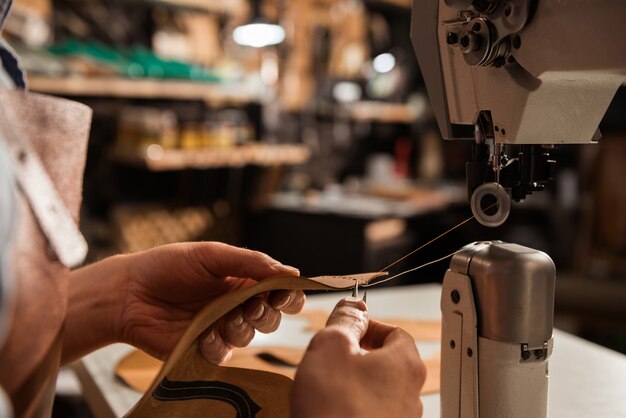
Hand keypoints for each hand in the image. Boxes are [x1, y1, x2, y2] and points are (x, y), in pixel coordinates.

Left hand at [116, 242, 303, 362]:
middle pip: (272, 317)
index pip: (280, 291)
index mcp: (243, 279)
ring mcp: (221, 327)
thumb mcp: (212, 255)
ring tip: (220, 318)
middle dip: (266, 313)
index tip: (282, 294)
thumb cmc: (167, 266)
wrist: (129, 293)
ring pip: (251, 336)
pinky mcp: (204, 348)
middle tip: (249, 306)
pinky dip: (217, 345)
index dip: (288, 295)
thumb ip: (252, 262)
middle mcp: (236, 304)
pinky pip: (225, 354)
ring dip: (241, 327)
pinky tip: (201, 334)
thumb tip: (292, 271)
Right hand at [291, 298, 425, 417]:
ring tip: (327, 388)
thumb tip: (352, 305)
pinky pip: (370, 413)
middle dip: (357, 355)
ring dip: (354, 383)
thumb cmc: (335, 409)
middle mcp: (411, 394)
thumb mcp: (331, 347)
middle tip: (330, 358)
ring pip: (378, 389)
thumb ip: (344, 320)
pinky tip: (332, 411)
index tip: (345, 328)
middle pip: (387, 361)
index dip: (367, 326)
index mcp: (405, 363)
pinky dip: (353, 407)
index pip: (395, 330)